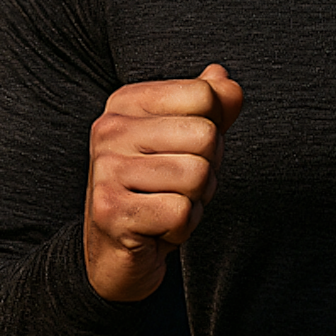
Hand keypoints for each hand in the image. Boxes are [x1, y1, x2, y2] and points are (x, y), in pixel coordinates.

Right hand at [83, 65, 243, 302]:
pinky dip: (183, 227)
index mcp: (126, 103)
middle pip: (207, 135)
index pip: (204, 95)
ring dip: (195, 200)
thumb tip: (228, 83)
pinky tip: (160, 228)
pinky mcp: (111, 211)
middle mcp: (110, 130)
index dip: (214, 130)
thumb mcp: (186, 142)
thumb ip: (211, 108)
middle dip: (208, 169)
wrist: (115, 253)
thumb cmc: (156, 190)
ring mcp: (107, 170)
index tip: (187, 151)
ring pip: (198, 175)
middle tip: (179, 187)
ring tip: (168, 205)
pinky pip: (181, 212)